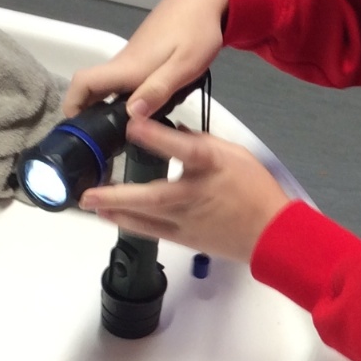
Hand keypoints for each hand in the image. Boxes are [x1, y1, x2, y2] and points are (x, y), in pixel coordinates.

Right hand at [64, 0, 228, 119]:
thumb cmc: (196, 31)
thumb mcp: (184, 65)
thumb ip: (158, 89)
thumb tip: (132, 115)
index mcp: (129, 67)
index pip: (84, 83)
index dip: (73, 105)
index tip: (79, 129)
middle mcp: (124, 65)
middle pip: (92, 89)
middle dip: (90, 114)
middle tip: (105, 141)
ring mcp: (132, 61)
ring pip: (109, 87)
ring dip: (109, 108)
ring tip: (125, 132)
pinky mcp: (142, 59)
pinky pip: (124, 83)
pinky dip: (125, 99)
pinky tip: (144, 112)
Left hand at [79, 118, 290, 263]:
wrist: (271, 232)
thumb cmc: (255, 189)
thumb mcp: (232, 153)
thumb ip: (199, 141)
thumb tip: (172, 130)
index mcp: (210, 167)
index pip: (181, 148)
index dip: (155, 136)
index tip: (131, 124)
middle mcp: (195, 194)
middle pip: (153, 195)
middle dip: (119, 193)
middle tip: (89, 191)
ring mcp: (188, 220)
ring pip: (146, 218)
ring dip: (116, 210)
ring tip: (90, 204)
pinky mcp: (184, 237)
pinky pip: (152, 231)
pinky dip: (129, 224)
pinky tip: (111, 218)